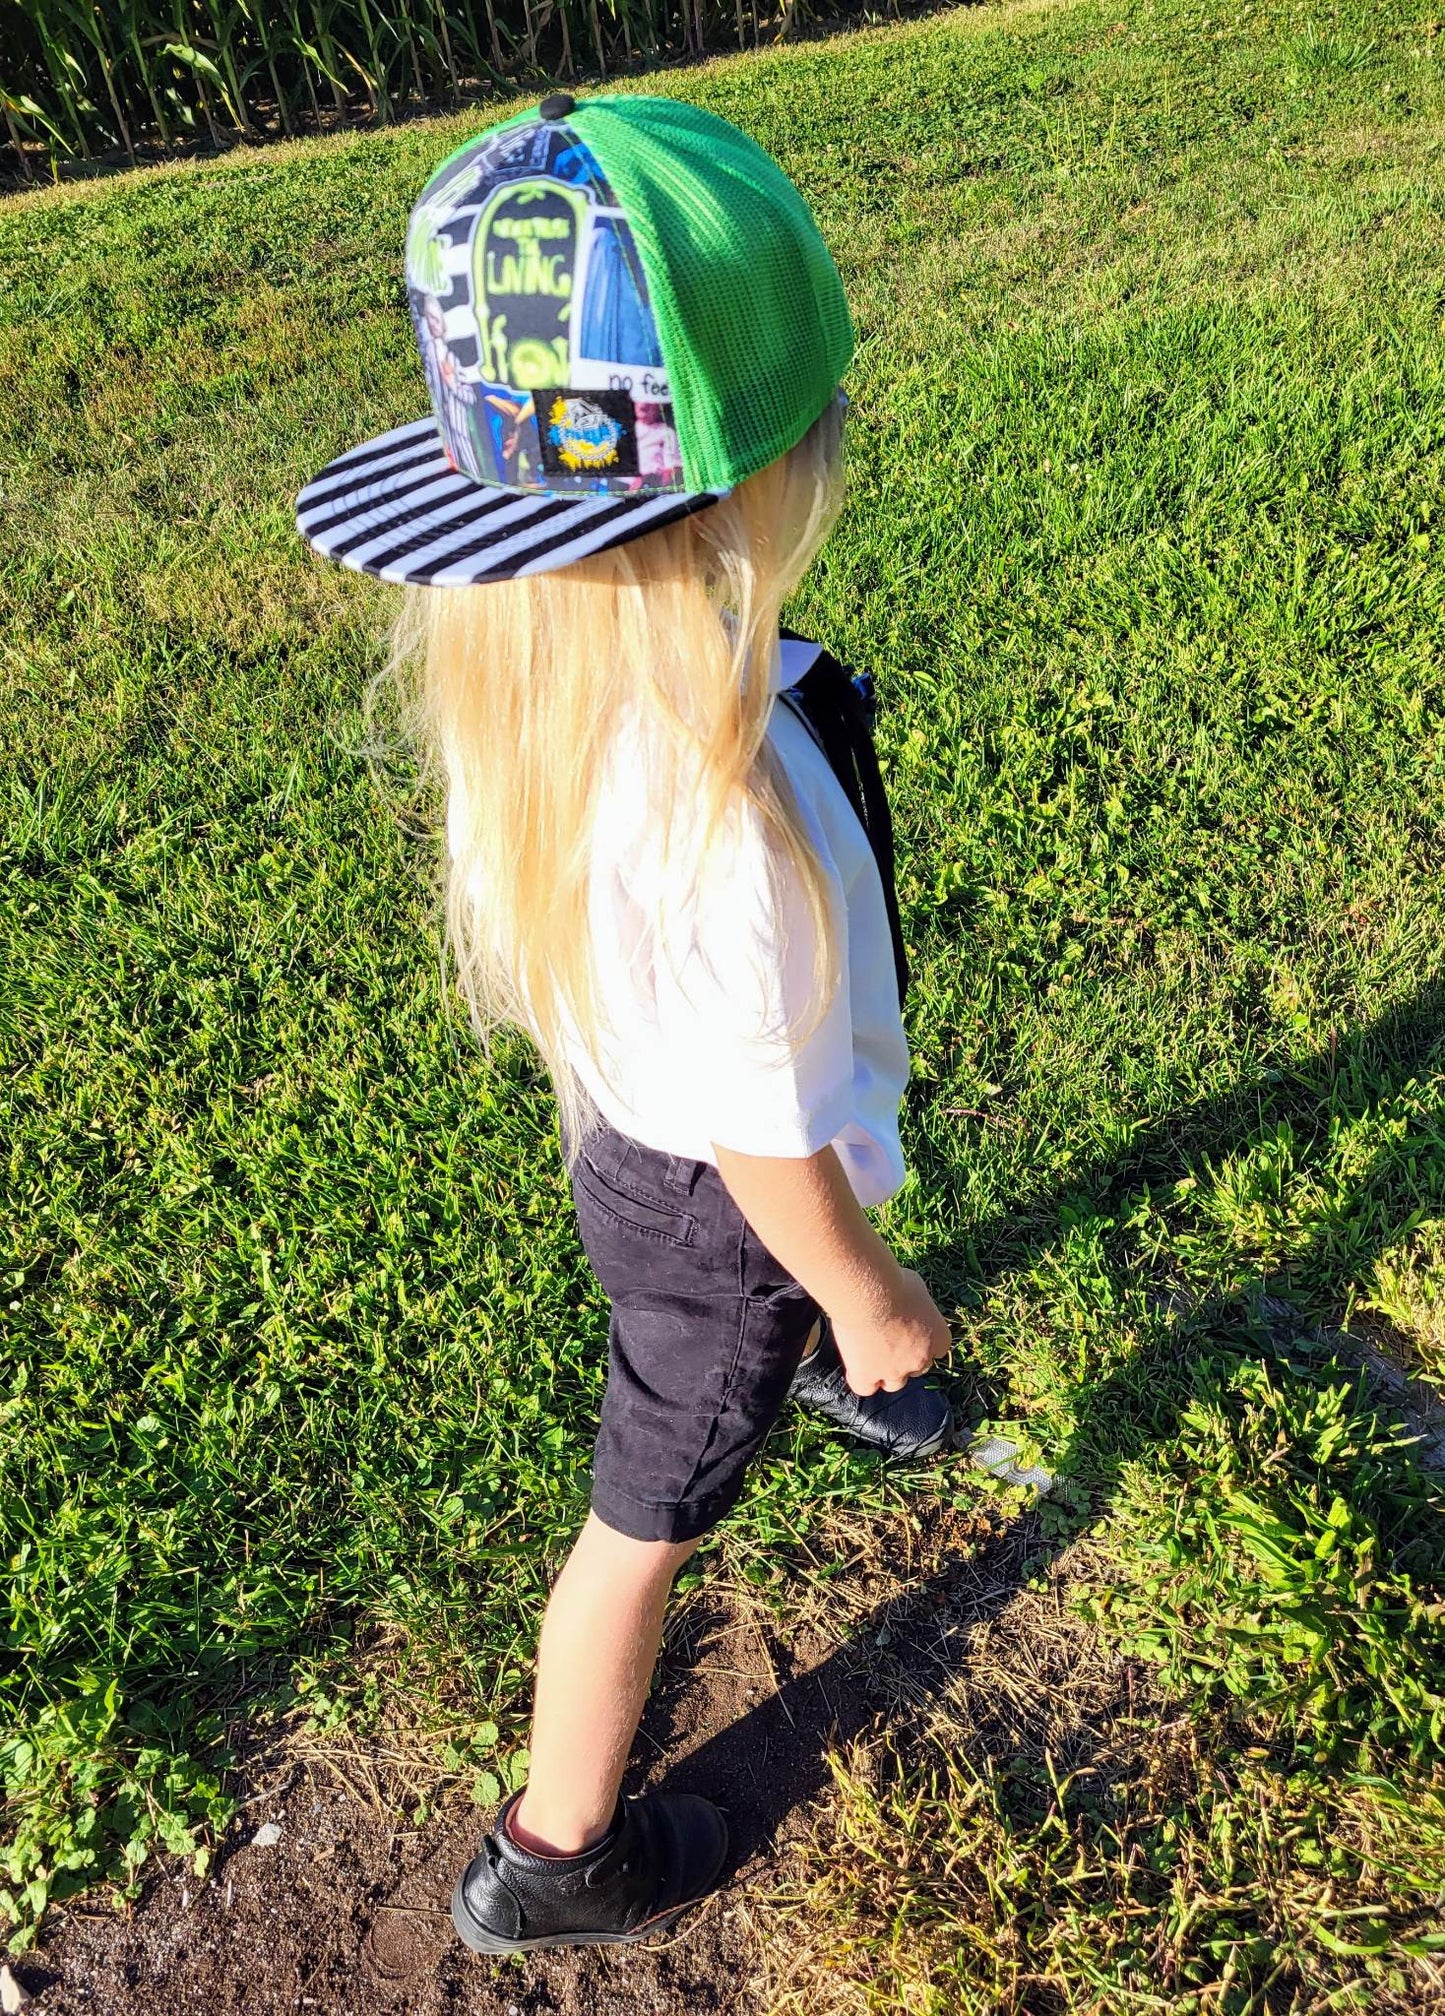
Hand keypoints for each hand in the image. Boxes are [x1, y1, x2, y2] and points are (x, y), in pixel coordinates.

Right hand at [829, 1268, 952, 1395]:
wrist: (870, 1295)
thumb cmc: (894, 1283)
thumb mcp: (916, 1286)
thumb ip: (916, 1303)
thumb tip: (907, 1301)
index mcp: (939, 1338)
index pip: (937, 1349)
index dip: (922, 1341)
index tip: (910, 1330)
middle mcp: (921, 1359)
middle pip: (917, 1368)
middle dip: (906, 1357)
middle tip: (889, 1338)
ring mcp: (895, 1371)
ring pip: (894, 1383)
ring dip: (886, 1372)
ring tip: (872, 1353)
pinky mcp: (868, 1375)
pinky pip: (866, 1388)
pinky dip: (862, 1380)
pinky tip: (856, 1367)